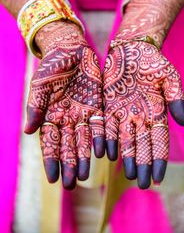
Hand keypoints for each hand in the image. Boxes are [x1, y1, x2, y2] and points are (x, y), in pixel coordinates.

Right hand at [24, 21, 104, 188]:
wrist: (70, 51)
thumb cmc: (52, 67)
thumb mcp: (40, 85)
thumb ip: (35, 107)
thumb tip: (28, 131)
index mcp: (50, 116)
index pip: (50, 143)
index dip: (51, 160)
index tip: (53, 179)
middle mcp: (66, 119)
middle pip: (67, 146)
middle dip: (69, 164)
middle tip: (72, 184)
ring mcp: (82, 114)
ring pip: (83, 140)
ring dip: (84, 157)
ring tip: (86, 175)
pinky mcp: (97, 107)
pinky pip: (99, 126)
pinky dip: (100, 139)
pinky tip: (102, 153)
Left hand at [103, 41, 183, 188]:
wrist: (131, 49)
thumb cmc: (153, 61)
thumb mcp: (169, 77)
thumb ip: (176, 98)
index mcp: (157, 111)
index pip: (160, 140)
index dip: (160, 159)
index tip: (159, 177)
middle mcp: (140, 116)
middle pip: (142, 145)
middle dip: (143, 165)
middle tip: (143, 184)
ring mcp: (124, 112)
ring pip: (125, 140)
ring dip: (127, 157)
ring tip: (128, 175)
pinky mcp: (109, 106)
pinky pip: (109, 126)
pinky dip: (108, 140)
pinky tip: (108, 154)